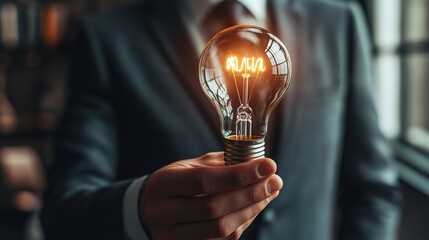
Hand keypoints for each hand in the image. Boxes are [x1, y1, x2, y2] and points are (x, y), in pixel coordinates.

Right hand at [139, 152, 282, 239]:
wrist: (151, 208)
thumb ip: (219, 165)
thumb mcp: (189, 165)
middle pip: (214, 208)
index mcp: (162, 184)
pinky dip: (244, 222)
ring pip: (222, 229)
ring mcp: (172, 237)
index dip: (239, 174)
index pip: (204, 181)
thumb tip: (258, 165)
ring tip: (270, 192)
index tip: (267, 165)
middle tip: (275, 181)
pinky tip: (256, 206)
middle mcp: (162, 213)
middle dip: (251, 194)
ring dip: (252, 210)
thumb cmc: (175, 182)